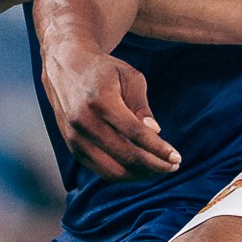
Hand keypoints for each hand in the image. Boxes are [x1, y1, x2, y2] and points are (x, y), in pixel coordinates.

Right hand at [42, 40, 180, 179]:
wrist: (64, 67)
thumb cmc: (102, 71)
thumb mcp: (128, 76)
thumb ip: (141, 105)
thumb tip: (155, 132)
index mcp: (100, 101)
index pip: (135, 133)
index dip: (158, 150)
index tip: (176, 158)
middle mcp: (83, 122)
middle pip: (125, 156)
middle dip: (154, 166)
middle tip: (173, 166)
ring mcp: (75, 138)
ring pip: (112, 170)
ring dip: (140, 175)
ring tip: (159, 168)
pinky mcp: (72, 147)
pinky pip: (101, 170)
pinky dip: (124, 174)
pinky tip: (140, 167)